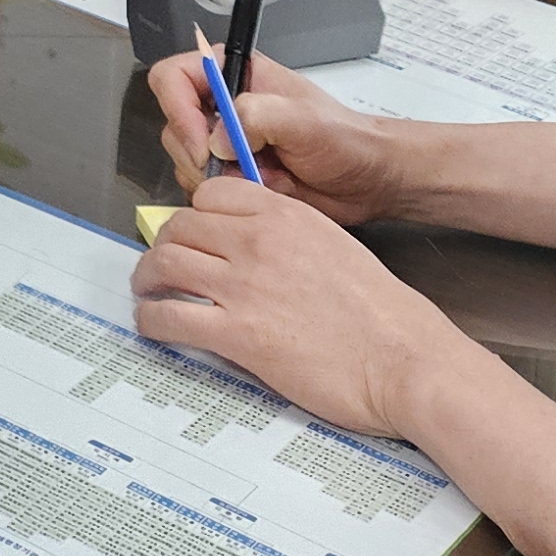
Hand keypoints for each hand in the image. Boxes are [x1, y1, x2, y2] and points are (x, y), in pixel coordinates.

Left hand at [131, 174, 469, 441]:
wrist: (406, 360)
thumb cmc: (385, 315)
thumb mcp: (335, 248)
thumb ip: (290, 239)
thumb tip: (256, 250)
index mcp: (285, 216)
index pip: (211, 196)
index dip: (196, 216)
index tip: (193, 235)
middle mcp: (257, 241)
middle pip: (180, 226)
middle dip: (165, 245)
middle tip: (162, 265)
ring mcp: (243, 286)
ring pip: (165, 264)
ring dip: (148, 278)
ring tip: (148, 291)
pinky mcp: (237, 334)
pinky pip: (170, 317)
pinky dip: (152, 320)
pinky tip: (154, 326)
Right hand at [145, 48, 405, 225]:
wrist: (368, 179)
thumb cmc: (344, 139)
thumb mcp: (303, 119)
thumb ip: (257, 116)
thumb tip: (217, 140)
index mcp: (233, 73)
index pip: (173, 77)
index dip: (177, 109)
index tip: (201, 144)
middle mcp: (221, 104)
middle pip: (174, 124)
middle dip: (198, 154)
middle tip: (234, 170)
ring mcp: (224, 142)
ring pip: (186, 161)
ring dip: (218, 178)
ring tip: (263, 179)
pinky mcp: (232, 176)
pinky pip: (205, 189)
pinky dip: (229, 197)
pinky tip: (264, 191)